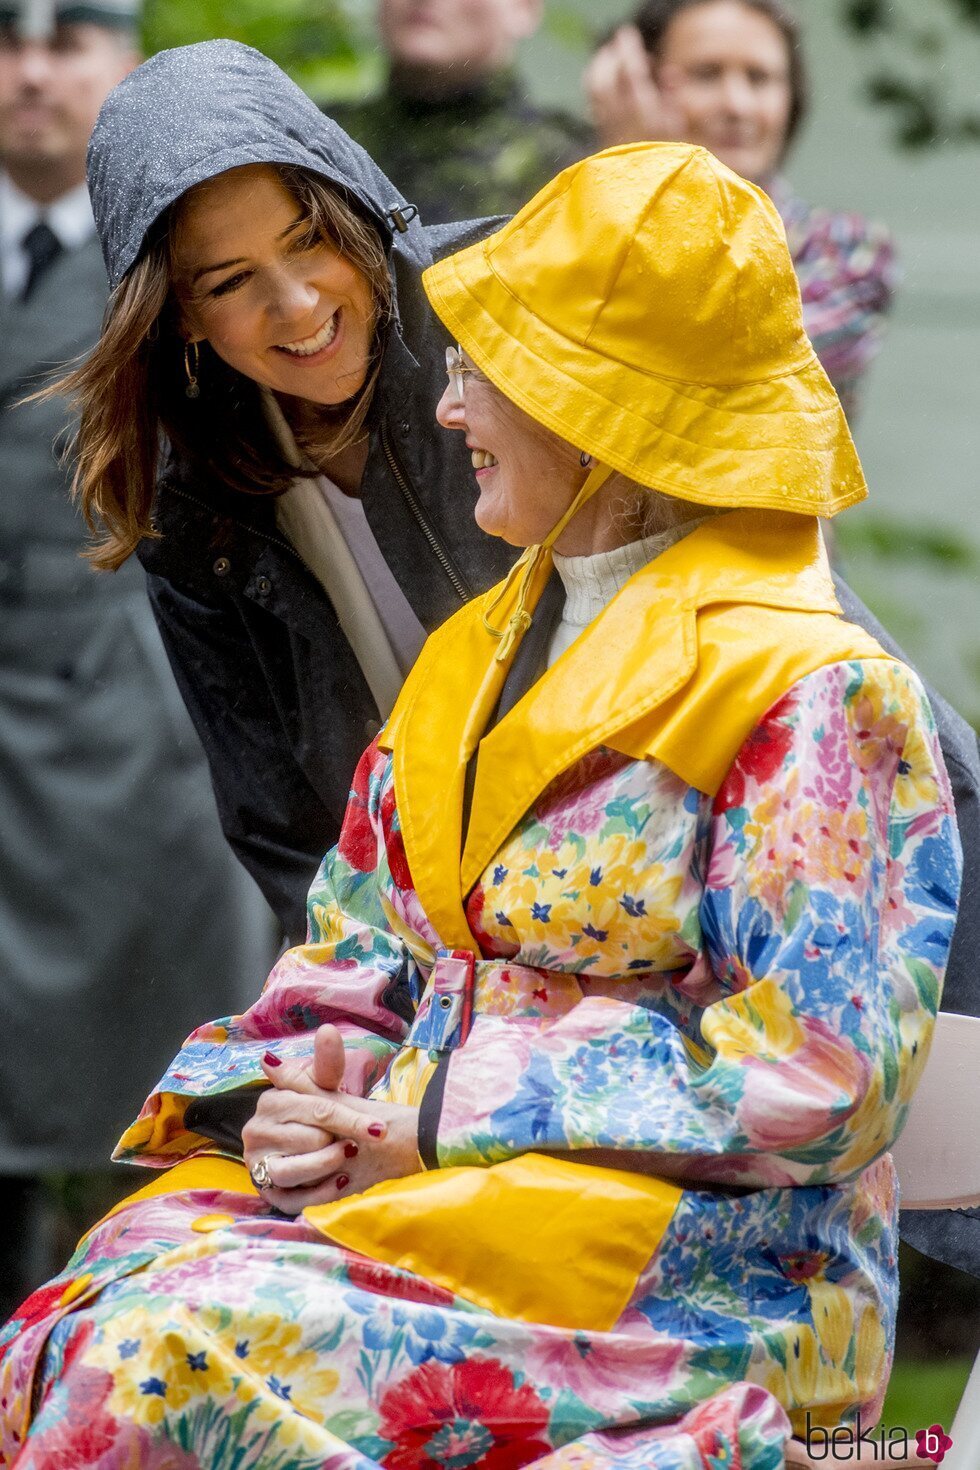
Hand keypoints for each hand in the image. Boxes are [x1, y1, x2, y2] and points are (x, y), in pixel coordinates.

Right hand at [242, 1024, 421, 1214]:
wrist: (306, 1144)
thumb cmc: (318, 1112)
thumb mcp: (324, 1087)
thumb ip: (328, 1063)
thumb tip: (328, 1030)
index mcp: (271, 1100)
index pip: (318, 1110)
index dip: (352, 1120)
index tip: (380, 1130)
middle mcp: (256, 1132)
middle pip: (311, 1141)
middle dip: (336, 1142)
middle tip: (349, 1141)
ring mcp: (258, 1164)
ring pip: (296, 1171)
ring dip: (329, 1165)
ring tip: (347, 1157)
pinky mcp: (267, 1193)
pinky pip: (295, 1199)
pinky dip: (322, 1192)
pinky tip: (342, 1180)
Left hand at [585, 26, 684, 149]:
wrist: (645, 192)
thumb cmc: (670, 158)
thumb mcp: (679, 126)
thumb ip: (673, 96)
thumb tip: (667, 74)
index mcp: (644, 114)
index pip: (631, 72)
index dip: (628, 50)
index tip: (626, 33)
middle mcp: (620, 119)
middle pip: (605, 78)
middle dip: (610, 57)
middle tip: (617, 45)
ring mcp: (607, 128)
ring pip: (594, 90)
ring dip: (599, 68)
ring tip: (607, 57)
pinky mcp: (601, 136)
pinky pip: (594, 103)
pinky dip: (597, 85)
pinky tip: (605, 81)